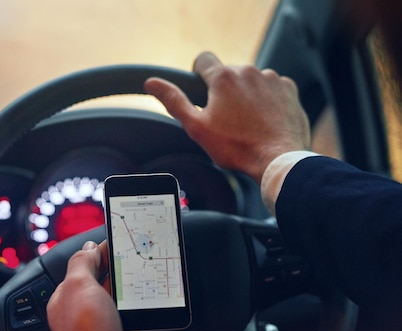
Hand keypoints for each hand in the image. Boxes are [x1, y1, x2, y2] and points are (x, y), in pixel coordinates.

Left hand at [44, 240, 149, 330]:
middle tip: (139, 255)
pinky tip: (156, 301)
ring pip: (125, 301)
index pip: (84, 268)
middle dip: (120, 270)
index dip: (100, 253)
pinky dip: (148, 311)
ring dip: (136, 290)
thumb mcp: (77, 284)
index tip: (118, 241)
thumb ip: (82, 262)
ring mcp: (108, 327)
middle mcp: (88, 312)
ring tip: (150, 273)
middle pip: (106, 283)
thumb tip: (88, 247)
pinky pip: (141, 320)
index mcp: (70, 296)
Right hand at [144, 51, 310, 183]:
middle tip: (224, 119)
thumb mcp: (196, 127)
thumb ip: (174, 101)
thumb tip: (152, 83)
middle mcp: (248, 71)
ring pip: (251, 80)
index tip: (201, 91)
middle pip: (228, 73)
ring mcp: (272, 79)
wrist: (278, 160)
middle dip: (224, 91)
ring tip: (246, 123)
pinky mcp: (289, 90)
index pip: (203, 59)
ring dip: (246, 95)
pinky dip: (267, 100)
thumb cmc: (236, 147)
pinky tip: (264, 121)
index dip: (198, 74)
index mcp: (223, 77)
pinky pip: (272, 88)